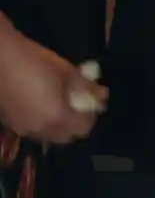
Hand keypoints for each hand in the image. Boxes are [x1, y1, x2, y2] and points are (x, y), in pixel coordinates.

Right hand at [0, 22, 106, 144]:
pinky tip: (41, 101)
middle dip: (76, 122)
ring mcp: (22, 130)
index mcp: (55, 118)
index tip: (94, 99)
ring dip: (59, 123)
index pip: (83, 129)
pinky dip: (43, 122)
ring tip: (61, 99)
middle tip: (79, 101)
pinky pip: (34, 130)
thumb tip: (101, 95)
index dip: (92, 115)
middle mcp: (38, 131)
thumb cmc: (34, 60)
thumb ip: (85, 86)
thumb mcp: (65, 70)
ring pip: (49, 135)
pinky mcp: (10, 125)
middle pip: (66, 136)